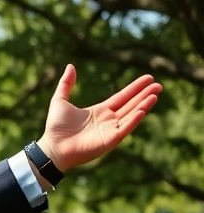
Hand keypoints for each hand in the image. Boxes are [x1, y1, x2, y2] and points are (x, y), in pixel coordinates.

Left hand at [37, 64, 161, 171]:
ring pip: (131, 115)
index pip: (122, 97)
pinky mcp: (110, 140)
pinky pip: (125, 128)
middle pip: (131, 105)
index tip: (148, 79)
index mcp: (100, 111)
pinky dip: (134, 119)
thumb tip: (70, 65)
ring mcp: (110, 131)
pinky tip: (143, 110)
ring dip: (144, 105)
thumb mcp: (60, 100)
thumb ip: (66, 84)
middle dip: (145, 95)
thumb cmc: (56, 127)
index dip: (135, 88)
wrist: (53, 147)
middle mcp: (108, 120)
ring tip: (155, 95)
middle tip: (159, 85)